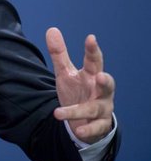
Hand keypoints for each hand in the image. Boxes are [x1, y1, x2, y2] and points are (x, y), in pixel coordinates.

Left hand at [46, 27, 114, 143]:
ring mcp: (102, 108)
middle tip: (102, 76)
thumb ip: (59, 54)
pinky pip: (96, 128)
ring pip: (95, 109)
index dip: (93, 50)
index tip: (91, 38)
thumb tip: (51, 29)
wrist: (85, 119)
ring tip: (59, 113)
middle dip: (106, 81)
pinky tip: (77, 131)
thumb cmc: (77, 91)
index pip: (94, 61)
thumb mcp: (65, 73)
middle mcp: (101, 91)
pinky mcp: (100, 125)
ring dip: (79, 111)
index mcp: (92, 76)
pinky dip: (87, 130)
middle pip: (108, 85)